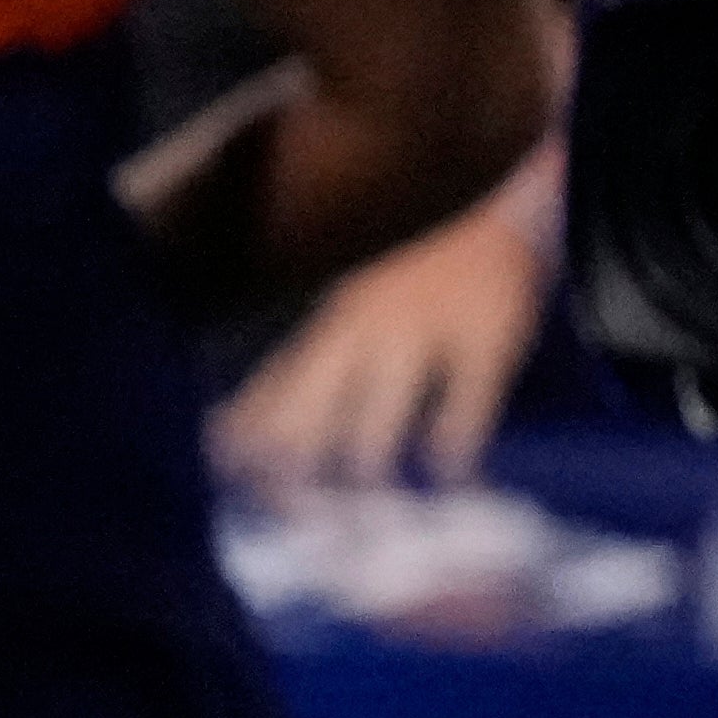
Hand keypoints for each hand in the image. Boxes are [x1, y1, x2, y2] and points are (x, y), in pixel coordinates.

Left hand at [215, 174, 556, 490]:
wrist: (494, 203)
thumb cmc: (416, 277)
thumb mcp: (351, 315)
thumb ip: (307, 370)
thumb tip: (243, 430)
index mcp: (331, 328)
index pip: (275, 389)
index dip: (249, 434)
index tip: (223, 475)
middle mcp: (364, 331)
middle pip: (314, 404)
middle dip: (295, 460)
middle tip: (288, 514)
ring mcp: (422, 332)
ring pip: (380, 405)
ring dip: (366, 458)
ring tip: (359, 513)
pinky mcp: (486, 339)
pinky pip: (465, 395)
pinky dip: (455, 437)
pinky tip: (449, 475)